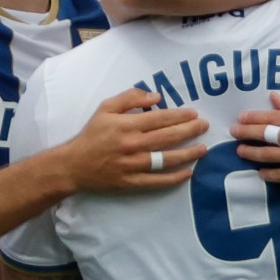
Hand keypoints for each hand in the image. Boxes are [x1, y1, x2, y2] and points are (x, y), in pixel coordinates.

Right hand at [61, 88, 208, 191]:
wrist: (74, 165)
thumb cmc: (92, 134)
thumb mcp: (106, 108)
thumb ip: (130, 97)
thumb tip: (156, 97)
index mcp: (127, 125)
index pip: (160, 119)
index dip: (180, 116)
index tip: (194, 114)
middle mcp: (133, 144)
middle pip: (168, 137)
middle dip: (190, 131)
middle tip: (205, 127)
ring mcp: (133, 165)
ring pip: (167, 159)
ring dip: (188, 154)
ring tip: (203, 149)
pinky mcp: (132, 182)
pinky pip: (158, 181)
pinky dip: (174, 178)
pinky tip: (188, 172)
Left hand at [233, 92, 279, 197]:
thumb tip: (273, 97)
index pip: (272, 117)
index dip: (253, 117)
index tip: (240, 118)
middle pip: (266, 134)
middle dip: (246, 132)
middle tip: (233, 132)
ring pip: (268, 154)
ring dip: (251, 153)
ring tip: (240, 151)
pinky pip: (279, 174)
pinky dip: (267, 173)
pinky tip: (260, 172)